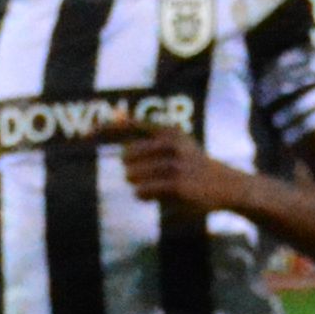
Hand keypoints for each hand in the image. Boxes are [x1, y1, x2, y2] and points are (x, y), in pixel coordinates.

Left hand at [112, 127, 244, 216]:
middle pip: (126, 157)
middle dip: (132, 169)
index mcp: (168, 131)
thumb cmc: (194, 164)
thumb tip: (116, 117)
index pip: (131, 125)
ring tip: (159, 186)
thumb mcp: (176, 141)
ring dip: (139, 184)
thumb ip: (147, 133)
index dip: (106, 128)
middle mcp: (171, 144)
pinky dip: (144, 196)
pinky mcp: (176, 186)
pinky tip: (157, 196)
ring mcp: (174, 165)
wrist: (227, 185)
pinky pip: (141, 192)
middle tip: (152, 175)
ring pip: (131, 176)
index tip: (87, 133)